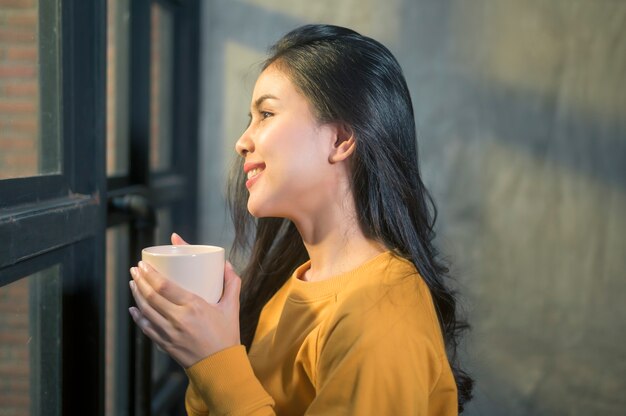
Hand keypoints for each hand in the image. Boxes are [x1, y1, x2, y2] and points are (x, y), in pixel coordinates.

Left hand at [128, 233, 241, 367]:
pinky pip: (146, 328)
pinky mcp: (165, 344)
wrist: (221, 366)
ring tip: (133, 283)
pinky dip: (138, 317)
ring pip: (145, 311)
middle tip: (135, 270)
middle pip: (151, 296)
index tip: (144, 264)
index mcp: (194, 306)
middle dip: (140, 280)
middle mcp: (179, 319)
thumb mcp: (232, 307)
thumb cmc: (227, 336)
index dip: (150, 273)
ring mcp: (170, 333)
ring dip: (136, 295)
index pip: (165, 286)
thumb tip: (226, 264)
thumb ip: (232, 283)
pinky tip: (133, 308)